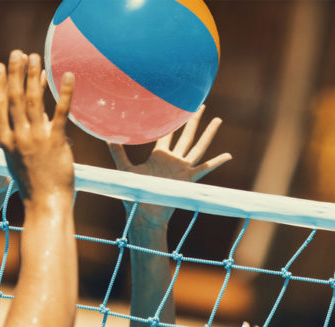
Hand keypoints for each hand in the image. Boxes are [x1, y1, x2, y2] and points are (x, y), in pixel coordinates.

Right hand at [0, 50, 73, 203]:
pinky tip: (67, 76)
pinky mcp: (55, 141)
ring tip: (36, 57)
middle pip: (14, 97)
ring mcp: (36, 138)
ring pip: (32, 100)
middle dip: (15, 72)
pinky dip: (63, 92)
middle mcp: (19, 136)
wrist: (45, 204)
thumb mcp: (20, 162)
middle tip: (18, 53)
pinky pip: (60, 111)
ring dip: (34, 76)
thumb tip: (37, 125)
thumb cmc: (35, 187)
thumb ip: (24, 142)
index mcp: (7, 141)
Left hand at [108, 106, 231, 226]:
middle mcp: (174, 160)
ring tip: (218, 120)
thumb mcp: (125, 169)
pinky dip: (217, 162)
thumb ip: (118, 152)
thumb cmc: (135, 193)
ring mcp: (183, 169)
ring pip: (198, 146)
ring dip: (208, 134)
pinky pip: (205, 168)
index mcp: (159, 156)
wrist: (146, 212)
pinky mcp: (189, 179)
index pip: (167, 133)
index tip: (177, 107)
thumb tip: (106, 137)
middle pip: (186, 135)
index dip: (172, 121)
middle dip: (193, 120)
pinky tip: (228, 155)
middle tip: (201, 105)